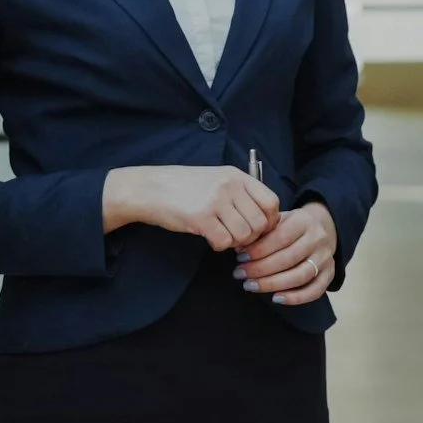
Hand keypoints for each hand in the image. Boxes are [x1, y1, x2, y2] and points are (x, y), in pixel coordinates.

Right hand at [103, 165, 279, 249]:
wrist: (151, 188)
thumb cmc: (185, 187)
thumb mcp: (218, 179)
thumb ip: (241, 194)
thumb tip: (264, 221)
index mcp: (237, 176)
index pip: (271, 202)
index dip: (270, 221)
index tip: (258, 229)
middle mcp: (230, 186)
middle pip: (260, 223)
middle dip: (252, 236)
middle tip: (237, 237)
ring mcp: (216, 201)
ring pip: (244, 235)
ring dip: (235, 242)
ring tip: (222, 236)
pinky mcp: (201, 218)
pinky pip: (224, 242)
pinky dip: (219, 246)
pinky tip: (210, 238)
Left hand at [233, 203, 339, 305]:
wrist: (321, 227)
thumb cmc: (290, 226)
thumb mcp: (277, 220)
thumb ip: (261, 232)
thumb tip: (239, 248)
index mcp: (304, 222)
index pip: (280, 237)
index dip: (258, 249)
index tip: (240, 257)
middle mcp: (317, 239)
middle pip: (289, 258)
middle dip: (260, 269)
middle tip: (240, 274)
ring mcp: (325, 258)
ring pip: (301, 276)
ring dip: (272, 284)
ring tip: (250, 286)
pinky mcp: (330, 274)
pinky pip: (315, 290)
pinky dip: (296, 298)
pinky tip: (275, 298)